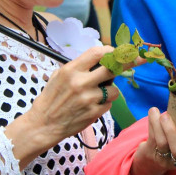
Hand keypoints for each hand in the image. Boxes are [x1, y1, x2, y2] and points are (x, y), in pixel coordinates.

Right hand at [7, 46, 118, 163]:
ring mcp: (89, 98)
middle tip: (131, 63)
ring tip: (98, 94)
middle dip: (124, 65)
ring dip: (110, 91)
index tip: (115, 52)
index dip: (110, 51)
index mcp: (71, 70)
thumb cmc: (51, 98)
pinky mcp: (93, 112)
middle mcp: (81, 82)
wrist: (44, 124)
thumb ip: (78, 67)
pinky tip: (92, 106)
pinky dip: (104, 104)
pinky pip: (108, 104)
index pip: (96, 53)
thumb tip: (100, 60)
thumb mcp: (58, 76)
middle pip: (112, 68)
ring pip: (114, 90)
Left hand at [130, 107, 175, 174]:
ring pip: (162, 143)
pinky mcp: (151, 152)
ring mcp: (164, 157)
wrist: (155, 156)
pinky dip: (152, 124)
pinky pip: (151, 138)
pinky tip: (153, 112)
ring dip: (159, 126)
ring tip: (159, 113)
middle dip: (172, 132)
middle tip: (166, 116)